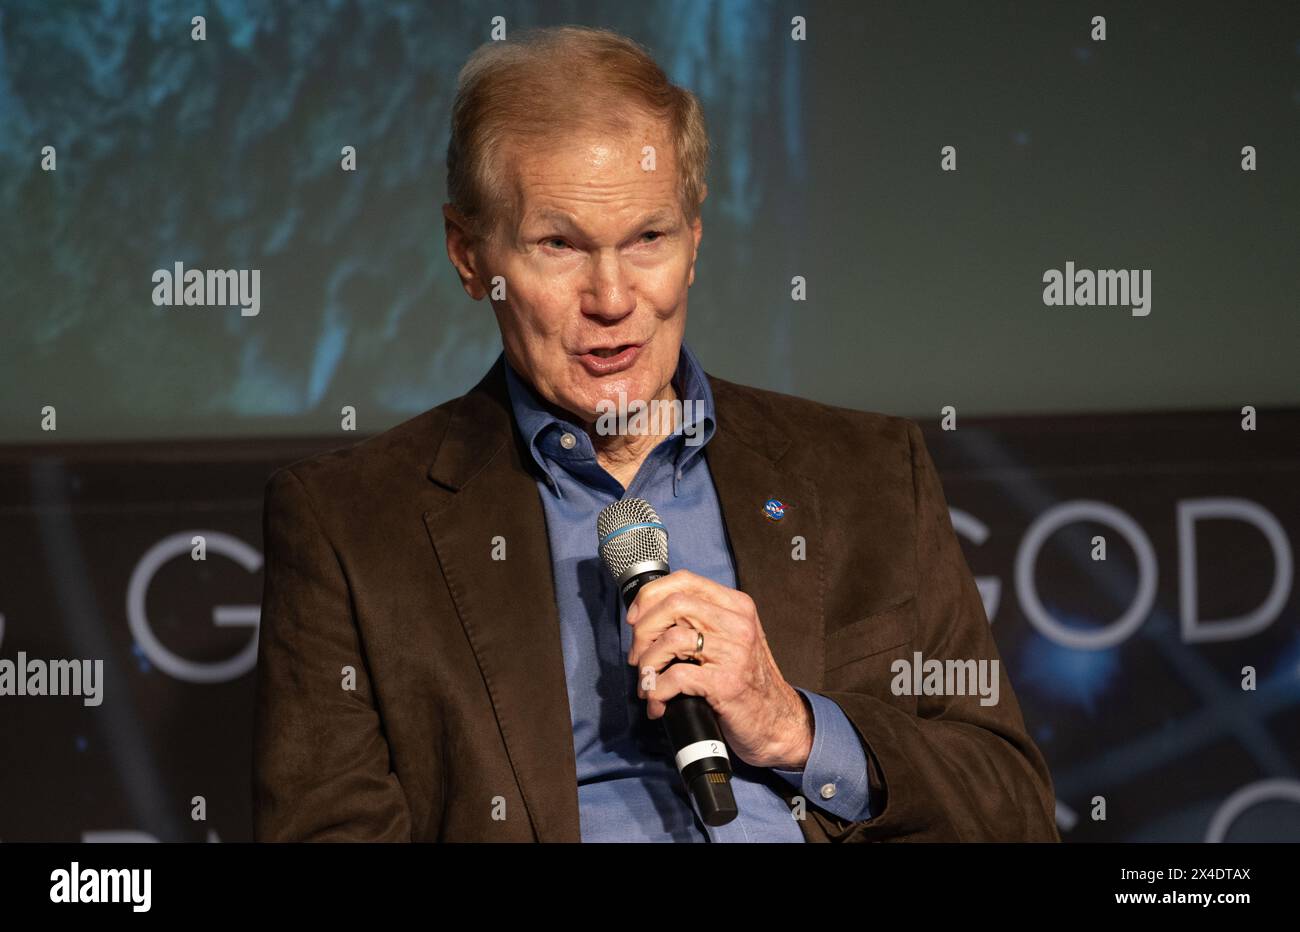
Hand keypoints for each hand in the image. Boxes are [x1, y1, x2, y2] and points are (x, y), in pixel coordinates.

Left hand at [626, 569, 812, 768]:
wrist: (779, 722)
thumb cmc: (746, 682)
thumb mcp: (730, 640)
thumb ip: (701, 622)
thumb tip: (647, 620)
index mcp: (736, 606)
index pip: (684, 580)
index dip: (649, 596)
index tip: (635, 620)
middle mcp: (737, 623)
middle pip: (673, 605)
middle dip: (643, 632)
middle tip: (637, 658)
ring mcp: (734, 652)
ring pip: (670, 640)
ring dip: (647, 665)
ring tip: (647, 684)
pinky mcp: (727, 682)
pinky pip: (676, 676)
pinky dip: (657, 691)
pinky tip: (658, 704)